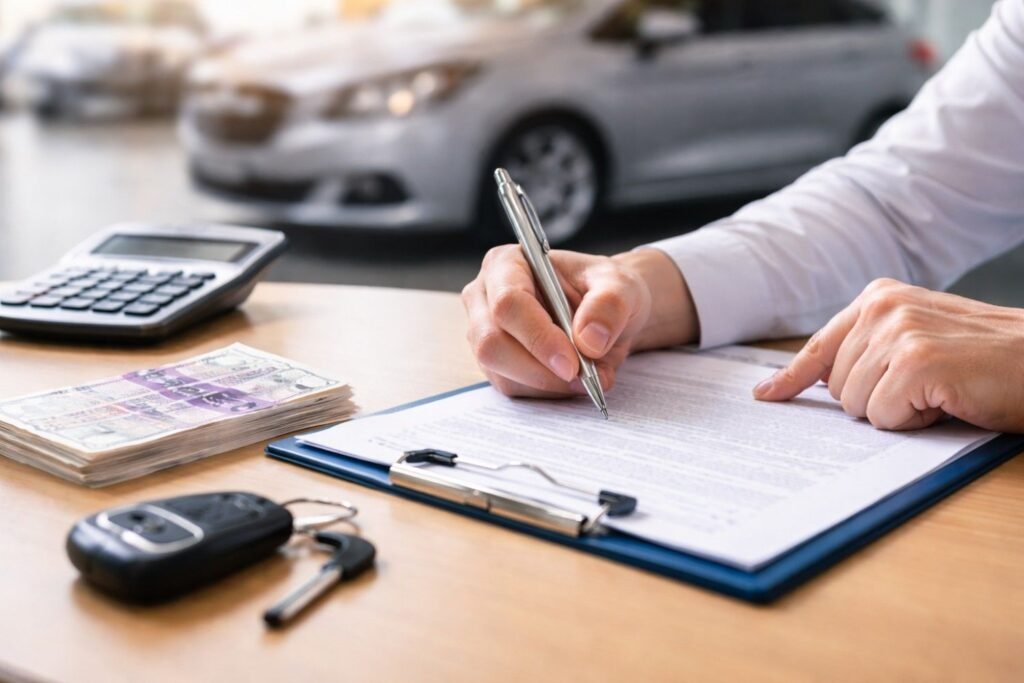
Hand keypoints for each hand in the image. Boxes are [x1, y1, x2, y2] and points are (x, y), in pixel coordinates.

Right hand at [462, 246, 696, 396]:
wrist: (604, 313)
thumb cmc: (603, 289)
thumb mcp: (620, 285)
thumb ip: (609, 304)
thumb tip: (589, 340)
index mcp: (507, 264)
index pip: (508, 303)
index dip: (538, 337)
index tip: (572, 362)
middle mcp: (485, 297)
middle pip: (492, 343)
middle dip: (540, 368)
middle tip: (583, 376)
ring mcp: (484, 333)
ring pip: (500, 372)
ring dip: (548, 383)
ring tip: (588, 376)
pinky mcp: (495, 363)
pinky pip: (512, 387)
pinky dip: (547, 391)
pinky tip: (573, 380)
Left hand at [754, 278, 1023, 431]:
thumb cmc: (984, 359)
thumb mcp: (917, 340)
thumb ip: (867, 351)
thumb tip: (808, 382)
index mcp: (878, 297)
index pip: (819, 346)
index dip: (791, 377)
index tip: (766, 395)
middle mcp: (882, 307)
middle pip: (835, 386)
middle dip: (876, 400)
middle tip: (925, 387)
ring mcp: (898, 332)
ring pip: (856, 405)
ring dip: (897, 411)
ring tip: (939, 390)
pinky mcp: (916, 362)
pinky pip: (884, 416)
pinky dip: (914, 421)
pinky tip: (945, 400)